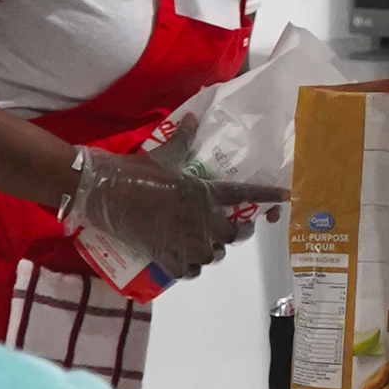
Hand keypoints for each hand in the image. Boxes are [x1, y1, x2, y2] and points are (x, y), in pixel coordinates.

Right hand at [65, 126, 287, 280]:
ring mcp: (184, 240)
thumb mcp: (162, 154)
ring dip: (213, 251)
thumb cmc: (135, 172)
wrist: (103, 192)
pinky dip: (191, 269)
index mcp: (203, 192)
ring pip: (213, 254)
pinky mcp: (165, 256)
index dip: (266, 195)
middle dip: (238, 232)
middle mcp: (200, 219)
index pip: (243, 193)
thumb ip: (183, 139)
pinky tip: (186, 263)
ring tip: (205, 245)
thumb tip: (193, 117)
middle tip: (233, 228)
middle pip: (234, 233)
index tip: (285, 197)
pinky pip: (189, 271)